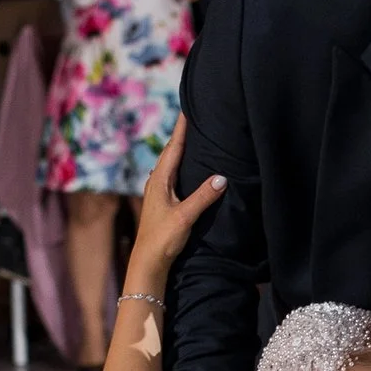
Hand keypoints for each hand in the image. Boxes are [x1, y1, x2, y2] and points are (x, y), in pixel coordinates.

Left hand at [124, 118, 225, 279]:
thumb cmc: (163, 238)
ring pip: (171, 163)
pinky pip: (173, 175)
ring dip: (181, 150)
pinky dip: (181, 165)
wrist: (148, 262)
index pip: (173, 147)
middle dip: (182, 134)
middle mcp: (157, 182)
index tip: (188, 108)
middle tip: (194, 116)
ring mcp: (158, 192)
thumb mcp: (185, 216)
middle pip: (171, 152)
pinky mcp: (163, 202)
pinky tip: (188, 168)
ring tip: (193, 136)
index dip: (182, 128)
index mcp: (160, 180)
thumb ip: (203, 196)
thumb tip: (222, 177)